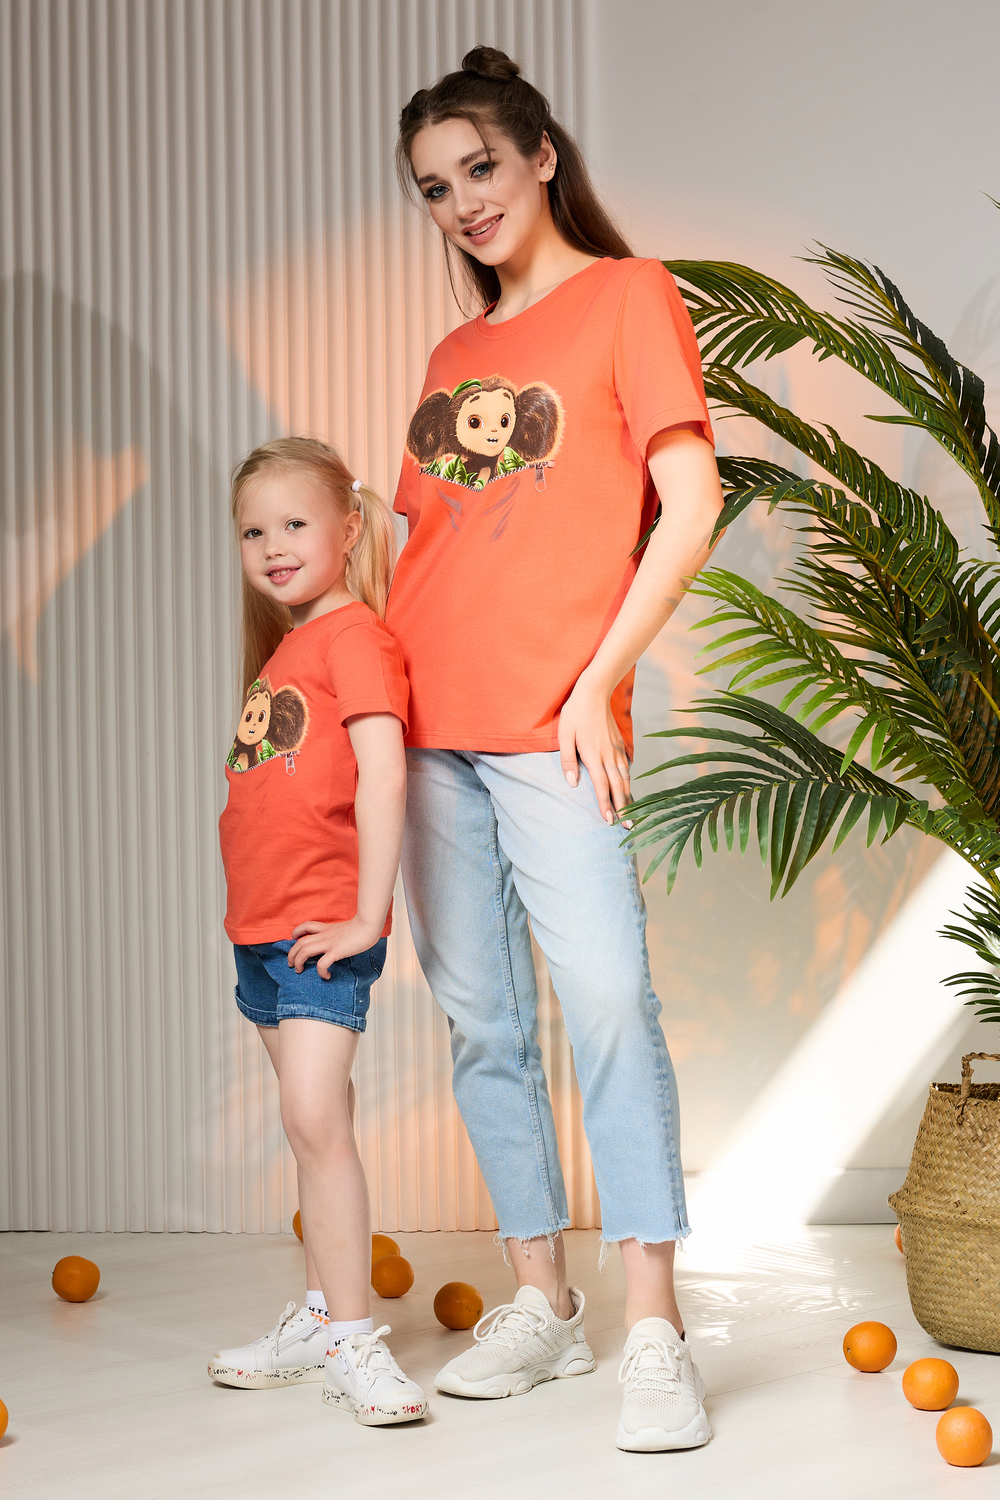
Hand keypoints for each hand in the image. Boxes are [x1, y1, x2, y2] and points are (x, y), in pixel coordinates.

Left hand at [288, 916, 380, 978]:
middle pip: (299, 942)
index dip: (296, 932)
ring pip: (304, 952)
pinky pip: (322, 964)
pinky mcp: (335, 951)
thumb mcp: (345, 928)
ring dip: (298, 962)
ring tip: (299, 970)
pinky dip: (320, 972)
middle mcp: (324, 936)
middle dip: (291, 954)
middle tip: (291, 964)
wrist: (369, 925)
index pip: (306, 926)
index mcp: (326, 928)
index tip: (294, 939)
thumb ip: (338, 934)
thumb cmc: (362, 927)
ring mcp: (328, 943)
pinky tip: (326, 976)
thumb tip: (339, 942)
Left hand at [557, 671, 630, 823]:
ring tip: (631, 812)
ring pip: (624, 777)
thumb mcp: (564, 735)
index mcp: (593, 755)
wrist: (594, 691)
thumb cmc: (575, 713)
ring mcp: (616, 749)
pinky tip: (628, 786)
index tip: (610, 821)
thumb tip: (572, 784)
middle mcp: (607, 755)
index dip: (606, 804)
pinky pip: (626, 766)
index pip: (601, 786)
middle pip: (618, 786)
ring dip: (628, 796)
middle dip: (623, 808)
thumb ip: (567, 761)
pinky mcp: (619, 743)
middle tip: (629, 826)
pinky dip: (628, 779)